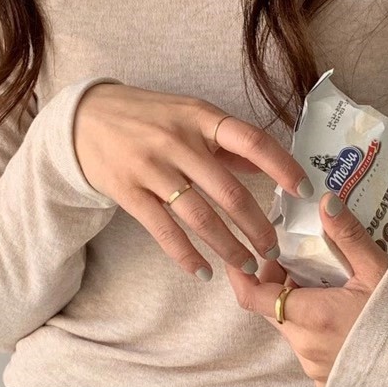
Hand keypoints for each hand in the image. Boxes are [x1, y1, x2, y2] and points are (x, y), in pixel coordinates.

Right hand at [73, 82, 314, 279]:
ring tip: (247, 265)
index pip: (251, 141)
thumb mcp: (189, 115)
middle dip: (256, 225)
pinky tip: (204, 271)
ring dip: (228, 246)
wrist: (83, 119)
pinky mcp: (129, 192)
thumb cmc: (146, 117)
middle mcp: (178, 142)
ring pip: (200, 217)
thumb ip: (226, 141)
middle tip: (274, 249)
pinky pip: (164, 231)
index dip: (281, 166)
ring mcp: (152, 168)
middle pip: (228, 191)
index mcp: (200, 117)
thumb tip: (268, 165)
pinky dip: (186, 256)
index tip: (303, 191)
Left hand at [224, 192, 387, 386]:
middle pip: (273, 309)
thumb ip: (347, 234)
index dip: (243, 274)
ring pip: (291, 329)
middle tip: (300, 262)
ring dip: (298, 307)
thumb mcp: (378, 268)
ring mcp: (315, 368)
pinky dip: (315, 331)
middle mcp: (307, 348)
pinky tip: (340, 317)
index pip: (253, 297)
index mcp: (313, 317)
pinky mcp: (327, 382)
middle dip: (279, 284)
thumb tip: (324, 200)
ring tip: (327, 286)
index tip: (244, 255)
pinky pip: (308, 350)